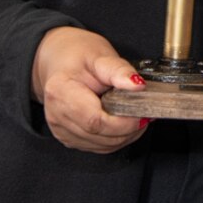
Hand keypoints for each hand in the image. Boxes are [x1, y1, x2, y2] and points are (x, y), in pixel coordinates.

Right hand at [31, 27, 147, 152]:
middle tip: (145, 113)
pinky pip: (99, 146)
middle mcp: (57, 116)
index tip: (143, 112)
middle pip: (100, 136)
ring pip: (103, 146)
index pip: (95, 120)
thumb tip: (138, 85)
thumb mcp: (100, 56)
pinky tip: (123, 122)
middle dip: (129, 129)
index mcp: (60, 92)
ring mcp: (61, 130)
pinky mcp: (69, 138)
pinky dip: (116, 138)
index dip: (123, 122)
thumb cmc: (77, 56)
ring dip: (126, 135)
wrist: (58, 62)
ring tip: (136, 115)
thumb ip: (119, 71)